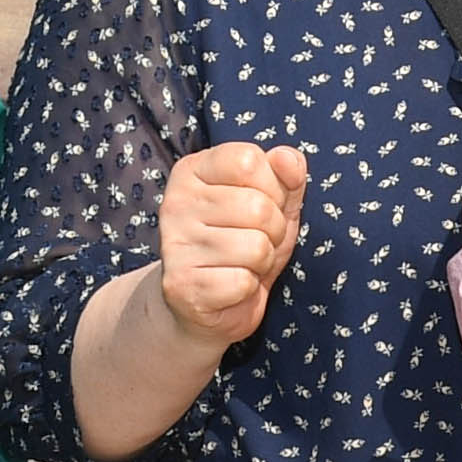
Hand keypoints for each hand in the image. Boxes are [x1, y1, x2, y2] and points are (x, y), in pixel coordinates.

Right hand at [155, 142, 307, 348]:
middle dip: (274, 231)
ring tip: (242, 264)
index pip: (249, 160)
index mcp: (193, 171)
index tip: (263, 203)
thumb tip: (286, 158)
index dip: (273, 186)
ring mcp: (174, 244)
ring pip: (256, 247)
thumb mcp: (273, 201)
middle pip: (258, 207)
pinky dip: (248, 289)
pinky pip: (243, 282)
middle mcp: (176, 202)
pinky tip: (230, 286)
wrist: (205, 303)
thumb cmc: (242, 241)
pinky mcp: (181, 285)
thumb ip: (285, 174)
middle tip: (254, 241)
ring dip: (262, 261)